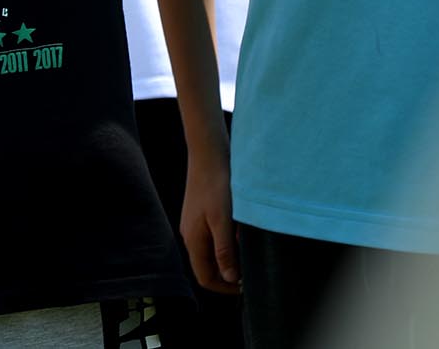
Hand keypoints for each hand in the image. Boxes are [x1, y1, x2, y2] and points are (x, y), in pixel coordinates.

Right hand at [181, 148, 240, 293]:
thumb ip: (224, 250)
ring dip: (227, 257)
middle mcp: (189, 234)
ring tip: (246, 252)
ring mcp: (193, 223)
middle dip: (226, 273)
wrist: (208, 152)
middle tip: (249, 270)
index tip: (244, 286)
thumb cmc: (216, 184)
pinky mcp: (199, 212)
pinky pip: (211, 237)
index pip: (204, 277)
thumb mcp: (223, 221)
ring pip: (209, 251)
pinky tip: (238, 233)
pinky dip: (224, 242)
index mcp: (193, 240)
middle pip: (206, 266)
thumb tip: (228, 277)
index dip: (224, 287)